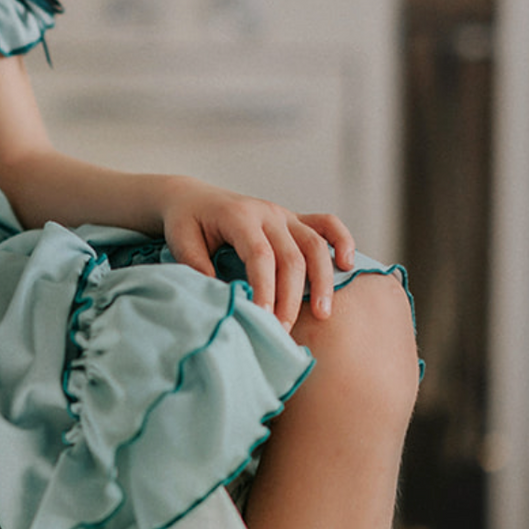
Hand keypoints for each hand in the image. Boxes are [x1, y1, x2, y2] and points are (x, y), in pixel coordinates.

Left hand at [157, 176, 355, 328]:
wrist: (192, 198)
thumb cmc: (186, 223)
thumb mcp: (181, 242)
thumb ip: (197, 266)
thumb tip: (222, 296)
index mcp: (239, 216)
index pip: (260, 255)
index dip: (264, 288)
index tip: (262, 318)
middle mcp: (266, 212)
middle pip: (291, 256)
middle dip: (290, 297)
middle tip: (283, 330)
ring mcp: (284, 214)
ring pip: (314, 244)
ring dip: (322, 280)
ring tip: (323, 313)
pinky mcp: (294, 219)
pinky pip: (326, 224)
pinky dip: (342, 240)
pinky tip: (347, 265)